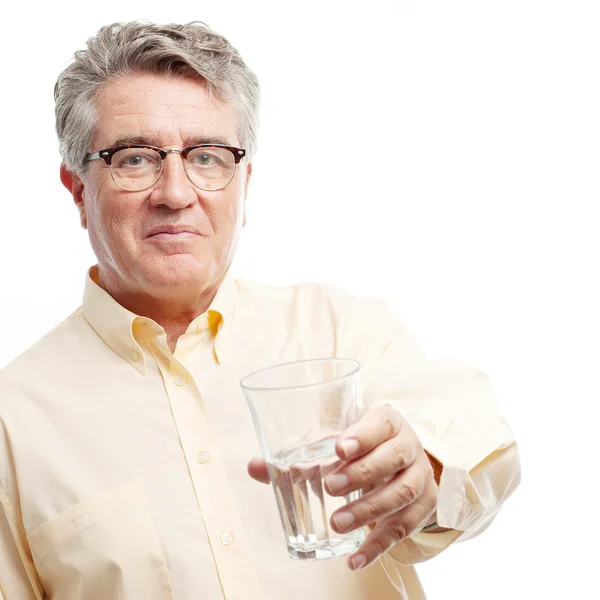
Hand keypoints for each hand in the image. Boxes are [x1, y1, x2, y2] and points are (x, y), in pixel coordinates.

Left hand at [247, 405, 437, 570]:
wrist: (402, 462)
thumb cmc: (362, 450)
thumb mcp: (337, 445)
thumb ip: (297, 456)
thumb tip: (253, 467)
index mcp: (387, 422)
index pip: (380, 422)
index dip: (362, 434)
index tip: (339, 448)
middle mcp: (408, 445)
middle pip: (394, 456)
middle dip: (362, 473)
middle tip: (330, 488)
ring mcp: (420, 475)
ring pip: (402, 493)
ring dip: (369, 510)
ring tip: (338, 524)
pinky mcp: (425, 505)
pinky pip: (406, 527)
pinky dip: (379, 545)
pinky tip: (356, 559)